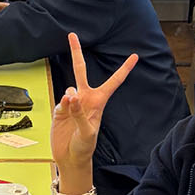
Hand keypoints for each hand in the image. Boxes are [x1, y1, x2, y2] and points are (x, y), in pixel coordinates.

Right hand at [50, 34, 136, 173]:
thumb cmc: (85, 147)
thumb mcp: (87, 132)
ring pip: (69, 90)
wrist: (70, 158)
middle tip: (72, 35)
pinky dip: (62, 107)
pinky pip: (60, 102)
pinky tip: (63, 114)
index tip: (135, 56)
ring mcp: (72, 104)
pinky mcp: (60, 110)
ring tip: (70, 110)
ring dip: (69, 99)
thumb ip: (80, 112)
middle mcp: (85, 99)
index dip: (124, 68)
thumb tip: (72, 95)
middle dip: (76, 53)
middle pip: (80, 71)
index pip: (114, 81)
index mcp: (98, 102)